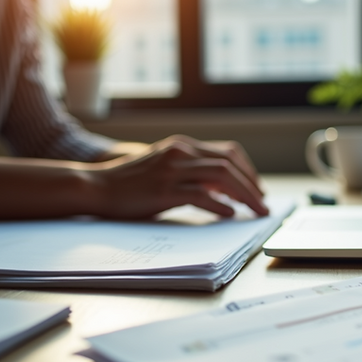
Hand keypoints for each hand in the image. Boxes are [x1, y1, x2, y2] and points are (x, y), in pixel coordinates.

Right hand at [87, 135, 268, 218]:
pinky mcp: (163, 189)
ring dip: (244, 195)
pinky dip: (219, 205)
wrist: (97, 186)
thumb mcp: (166, 169)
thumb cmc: (131, 183)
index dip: (248, 171)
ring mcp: (172, 169)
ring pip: (221, 176)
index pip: (227, 152)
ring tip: (255, 211)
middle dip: (252, 185)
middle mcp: (180, 152)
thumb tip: (224, 189)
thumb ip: (193, 173)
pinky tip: (229, 215)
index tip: (258, 188)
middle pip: (229, 164)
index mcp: (183, 146)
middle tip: (264, 204)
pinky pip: (200, 195)